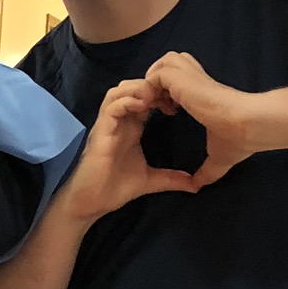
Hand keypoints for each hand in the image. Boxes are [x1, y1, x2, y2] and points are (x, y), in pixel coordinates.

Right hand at [56, 79, 205, 221]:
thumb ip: (171, 178)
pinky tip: (143, 106)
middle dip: (151, 86)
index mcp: (132, 127)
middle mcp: (120, 121)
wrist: (92, 203)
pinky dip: (127, 101)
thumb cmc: (114, 189)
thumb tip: (195, 185)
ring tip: (156, 97)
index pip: (146, 98)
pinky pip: (111, 106)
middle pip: (133, 87)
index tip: (179, 102)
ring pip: (120, 91)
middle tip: (169, 95)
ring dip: (138, 89)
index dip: (162, 94)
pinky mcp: (101, 131)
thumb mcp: (151, 180)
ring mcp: (108, 124)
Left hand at [143, 51, 273, 184]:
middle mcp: (197, 80)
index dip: (167, 93)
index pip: (180, 80)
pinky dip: (149, 87)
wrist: (249, 126)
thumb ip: (207, 171)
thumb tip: (199, 187)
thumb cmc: (240, 139)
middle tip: (154, 105)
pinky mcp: (184, 78)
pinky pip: (155, 75)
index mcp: (203, 94)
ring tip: (152, 105)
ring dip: (153, 81)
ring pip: (163, 63)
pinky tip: (151, 107)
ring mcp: (191, 77)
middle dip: (157, 81)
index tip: (164, 114)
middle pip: (170, 63)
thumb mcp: (218, 157)